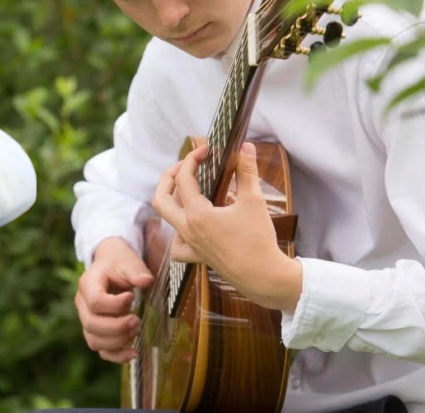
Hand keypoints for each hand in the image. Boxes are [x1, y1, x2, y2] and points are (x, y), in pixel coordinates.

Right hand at [75, 236, 152, 362]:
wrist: (110, 267)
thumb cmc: (118, 264)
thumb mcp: (127, 261)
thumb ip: (136, 271)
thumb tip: (146, 281)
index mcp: (87, 284)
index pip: (95, 301)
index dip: (114, 304)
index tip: (132, 297)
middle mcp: (82, 304)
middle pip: (91, 324)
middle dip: (117, 327)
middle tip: (137, 320)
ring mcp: (87, 319)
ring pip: (94, 341)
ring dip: (118, 341)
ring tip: (136, 330)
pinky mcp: (96, 332)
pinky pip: (101, 351)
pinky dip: (117, 356)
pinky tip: (134, 352)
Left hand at [151, 142, 301, 311]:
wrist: (264, 277)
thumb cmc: (258, 240)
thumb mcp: (254, 201)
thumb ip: (247, 172)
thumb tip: (246, 147)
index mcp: (197, 214)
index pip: (183, 179)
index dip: (192, 160)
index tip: (207, 150)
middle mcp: (188, 229)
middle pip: (160, 199)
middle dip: (168, 178)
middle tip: (185, 166)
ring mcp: (191, 244)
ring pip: (167, 221)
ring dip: (172, 202)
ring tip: (189, 190)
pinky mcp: (198, 257)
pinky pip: (177, 246)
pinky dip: (178, 233)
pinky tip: (190, 226)